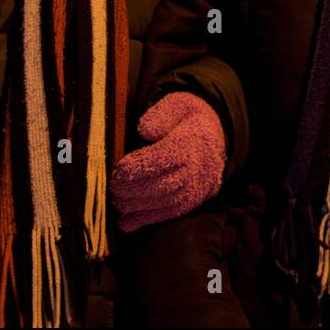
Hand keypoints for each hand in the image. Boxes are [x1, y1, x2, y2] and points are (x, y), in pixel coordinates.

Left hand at [111, 92, 226, 231]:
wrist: (215, 138)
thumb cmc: (187, 119)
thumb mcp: (178, 105)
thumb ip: (161, 114)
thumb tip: (145, 131)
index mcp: (192, 142)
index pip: (165, 157)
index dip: (140, 166)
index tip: (119, 169)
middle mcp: (197, 168)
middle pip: (164, 184)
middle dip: (135, 189)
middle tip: (113, 187)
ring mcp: (197, 187)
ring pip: (165, 202)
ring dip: (138, 206)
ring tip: (117, 202)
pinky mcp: (192, 201)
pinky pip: (170, 214)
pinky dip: (147, 220)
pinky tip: (126, 224)